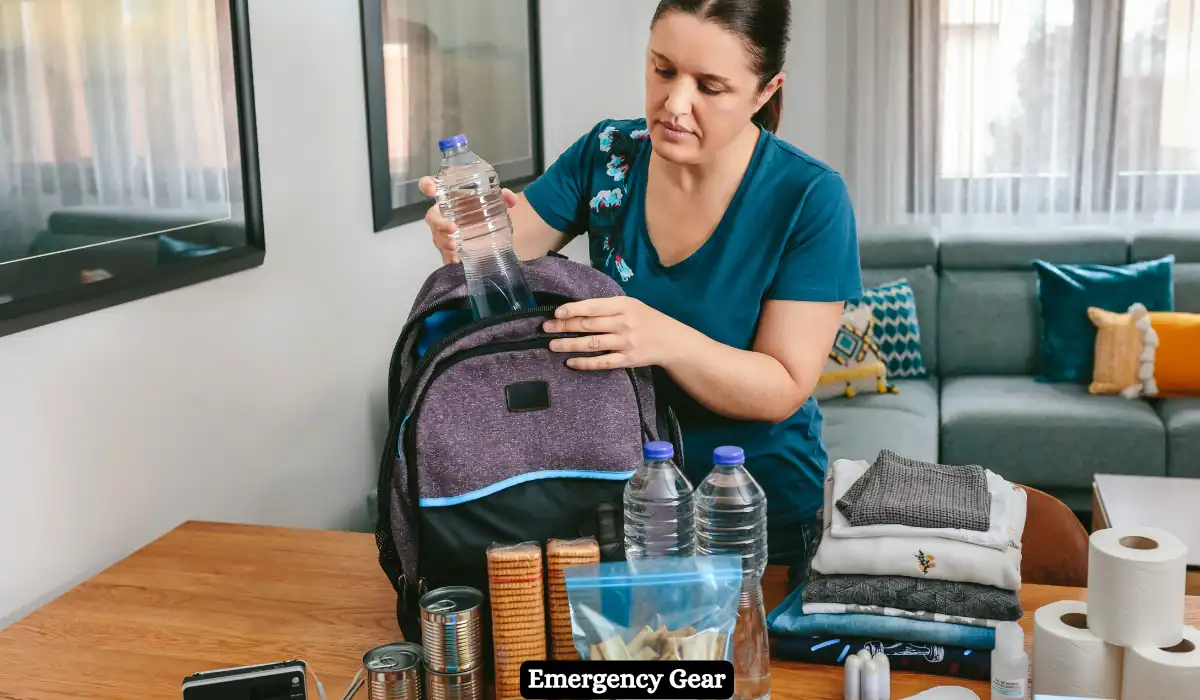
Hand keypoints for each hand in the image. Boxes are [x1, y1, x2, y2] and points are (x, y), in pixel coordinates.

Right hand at [418, 176, 518, 264]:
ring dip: (443, 241)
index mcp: (450, 198)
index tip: (432, 189)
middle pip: (432, 217)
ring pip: (437, 236)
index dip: (427, 185)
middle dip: (439, 222)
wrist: (488, 233)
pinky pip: (444, 254)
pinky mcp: (448, 249)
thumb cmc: (483, 212)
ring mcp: (444, 233)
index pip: (431, 186)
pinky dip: (449, 257)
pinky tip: (456, 260)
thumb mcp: (494, 203)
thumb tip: (510, 198)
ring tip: (454, 246)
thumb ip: (502, 198)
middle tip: (453, 228)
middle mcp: (443, 214)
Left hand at [542, 296, 691, 369]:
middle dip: (564, 327)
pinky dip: (585, 363)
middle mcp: (623, 323)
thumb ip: (607, 306)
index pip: (593, 306)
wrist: (672, 341)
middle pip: (588, 325)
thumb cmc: (647, 319)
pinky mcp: (627, 360)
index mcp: (623, 305)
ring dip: (569, 345)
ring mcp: (625, 343)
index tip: (556, 313)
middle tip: (545, 329)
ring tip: (552, 345)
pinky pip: (602, 362)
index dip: (573, 310)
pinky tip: (570, 362)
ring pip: (592, 344)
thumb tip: (576, 309)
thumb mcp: (631, 305)